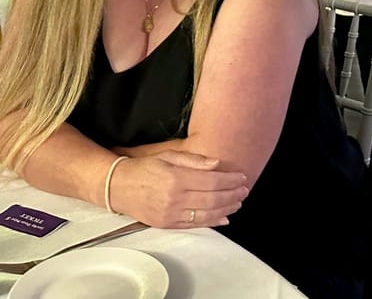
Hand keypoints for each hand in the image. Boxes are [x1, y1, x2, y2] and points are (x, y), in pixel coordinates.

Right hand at [110, 150, 248, 228]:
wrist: (118, 187)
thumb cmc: (145, 168)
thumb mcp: (169, 155)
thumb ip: (195, 160)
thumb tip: (218, 164)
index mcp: (176, 178)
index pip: (212, 181)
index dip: (231, 180)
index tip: (242, 177)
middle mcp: (174, 198)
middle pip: (213, 199)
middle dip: (233, 195)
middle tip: (245, 190)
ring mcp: (170, 214)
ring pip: (206, 214)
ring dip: (226, 209)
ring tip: (238, 202)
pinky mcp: (166, 224)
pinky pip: (194, 225)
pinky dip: (212, 222)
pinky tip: (224, 218)